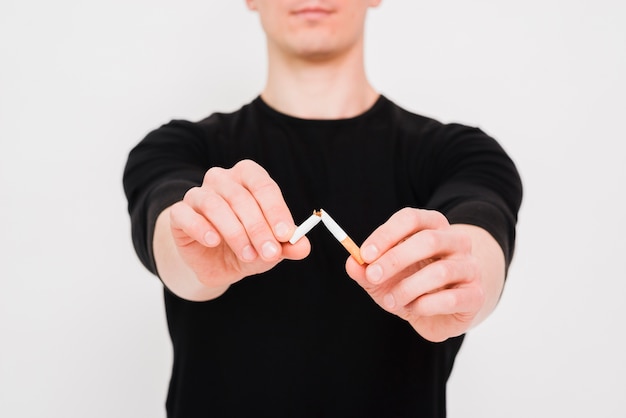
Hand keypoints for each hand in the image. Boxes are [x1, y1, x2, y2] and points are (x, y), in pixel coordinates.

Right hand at [166, 159, 309, 293]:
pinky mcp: (179, 213)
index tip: (286, 235)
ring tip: (248, 255)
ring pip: (214, 205)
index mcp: (248, 178)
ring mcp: (198, 194)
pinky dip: (201, 228)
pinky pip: (186, 215)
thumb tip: (303, 246)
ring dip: (235, 232)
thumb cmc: (248, 246)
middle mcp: (222, 180)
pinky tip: (214, 242)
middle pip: (241, 197)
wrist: (216, 263)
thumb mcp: (270, 249)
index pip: (263, 186)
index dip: (276, 210)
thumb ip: (287, 245)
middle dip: (258, 228)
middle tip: (270, 253)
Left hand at [345, 208, 487, 341]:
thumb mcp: (383, 277)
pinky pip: (451, 298)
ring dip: (407, 288)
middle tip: (372, 276)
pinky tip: (414, 309)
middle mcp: (456, 241)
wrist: (443, 311)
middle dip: (394, 259)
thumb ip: (366, 269)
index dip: (386, 234)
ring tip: (391, 301)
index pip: (411, 218)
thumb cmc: (411, 284)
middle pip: (428, 240)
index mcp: (433, 226)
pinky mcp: (476, 294)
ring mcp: (470, 267)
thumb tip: (352, 262)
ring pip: (440, 271)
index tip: (365, 254)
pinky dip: (425, 306)